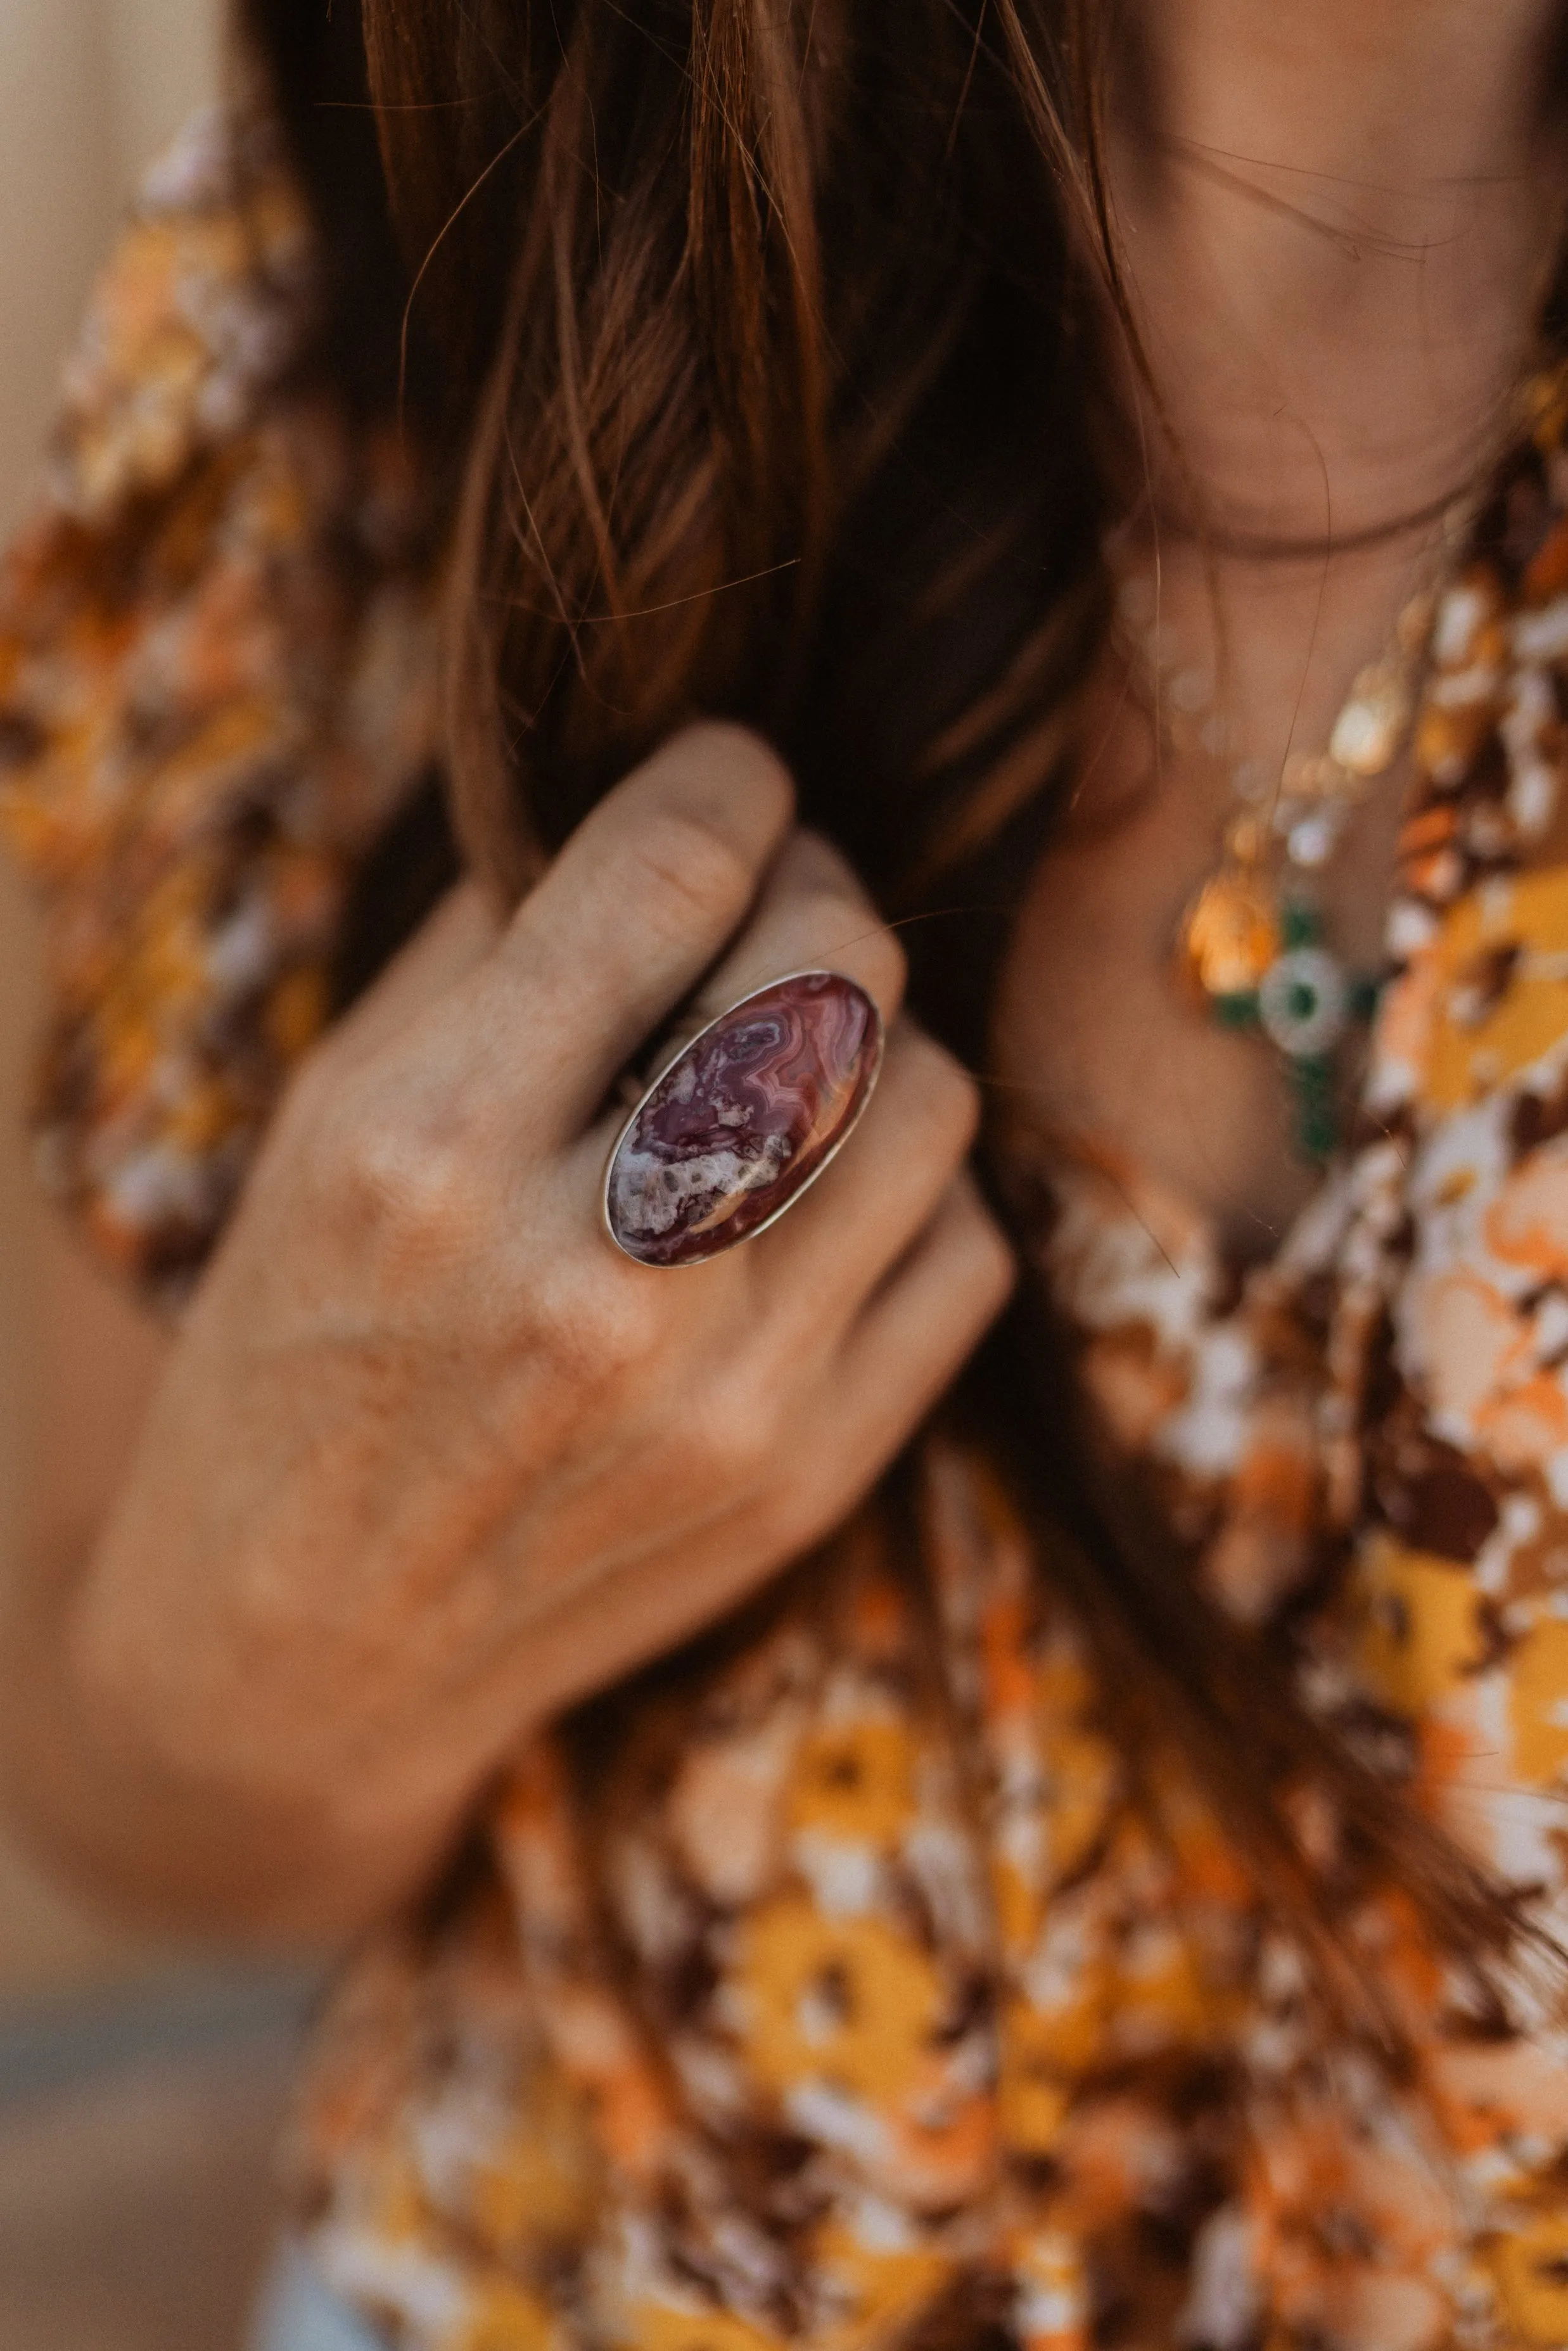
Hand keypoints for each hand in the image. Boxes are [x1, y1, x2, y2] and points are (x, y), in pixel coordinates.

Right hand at [52, 725, 1013, 1932]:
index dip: (727, 778)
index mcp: (429, 1154)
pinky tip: (825, 1191)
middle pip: (831, 967)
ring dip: (880, 1035)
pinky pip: (965, 1251)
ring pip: (929, 1098)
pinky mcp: (810, 1475)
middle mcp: (593, 1272)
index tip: (732, 773)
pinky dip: (912, 1187)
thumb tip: (658, 810)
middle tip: (776, 896)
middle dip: (818, 884)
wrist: (309, 1647)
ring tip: (801, 1051)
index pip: (667, 874)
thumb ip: (488, 955)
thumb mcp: (325, 1125)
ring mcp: (724, 1392)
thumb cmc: (298, 1351)